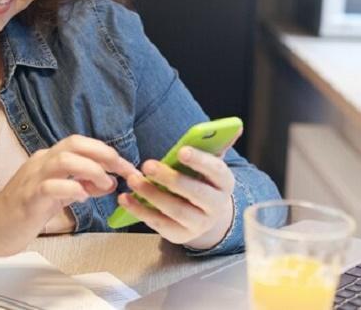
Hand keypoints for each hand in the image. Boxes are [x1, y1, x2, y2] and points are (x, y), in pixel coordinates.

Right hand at [0, 135, 138, 255]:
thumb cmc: (24, 211)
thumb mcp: (57, 195)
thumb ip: (80, 185)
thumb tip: (107, 182)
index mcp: (48, 159)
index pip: (81, 143)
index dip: (107, 152)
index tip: (128, 167)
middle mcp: (41, 162)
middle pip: (75, 143)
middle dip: (104, 154)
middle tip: (123, 171)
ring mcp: (33, 178)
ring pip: (64, 159)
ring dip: (91, 170)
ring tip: (104, 185)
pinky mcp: (28, 197)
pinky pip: (51, 186)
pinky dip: (72, 189)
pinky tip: (83, 198)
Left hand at [118, 146, 235, 249]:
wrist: (202, 213)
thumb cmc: (200, 179)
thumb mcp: (208, 163)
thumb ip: (214, 145)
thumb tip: (234, 126)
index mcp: (224, 182)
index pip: (216, 170)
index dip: (200, 161)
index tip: (181, 150)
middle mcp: (216, 205)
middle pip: (195, 193)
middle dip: (170, 179)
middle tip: (147, 165)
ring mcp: (199, 223)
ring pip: (176, 210)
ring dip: (152, 195)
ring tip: (133, 180)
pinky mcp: (180, 234)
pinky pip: (160, 224)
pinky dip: (140, 211)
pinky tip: (126, 198)